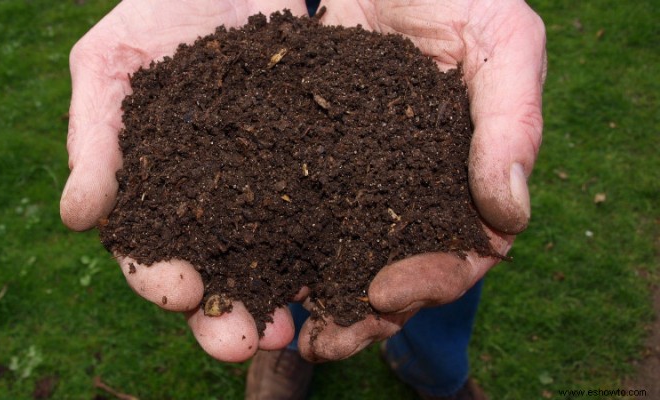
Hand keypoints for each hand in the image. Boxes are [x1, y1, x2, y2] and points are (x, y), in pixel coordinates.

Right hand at [60, 0, 308, 361]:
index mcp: (150, 189)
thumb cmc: (158, 12)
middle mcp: (206, 202)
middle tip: (240, 343)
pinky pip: (320, 214)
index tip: (179, 291)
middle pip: (210, 274)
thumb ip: (93, 136)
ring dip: (276, 301)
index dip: (157, 277)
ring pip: (267, 260)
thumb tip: (76, 218)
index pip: (146, 249)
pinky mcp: (307, 167)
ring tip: (292, 330)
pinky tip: (339, 274)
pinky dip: (326, 249)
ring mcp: (260, 188)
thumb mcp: (110, 63)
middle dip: (221, 316)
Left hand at [295, 0, 546, 361]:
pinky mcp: (308, 155)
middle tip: (322, 340)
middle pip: (392, 270)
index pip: (459, 252)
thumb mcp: (502, 40)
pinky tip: (244, 267)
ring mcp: (357, 176)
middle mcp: (410, 189)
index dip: (430, 281)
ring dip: (310, 295)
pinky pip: (289, 207)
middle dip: (359, 313)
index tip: (385, 290)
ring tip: (275, 326)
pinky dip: (270, 242)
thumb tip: (509, 214)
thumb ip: (512, 121)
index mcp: (464, 177)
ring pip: (337, 253)